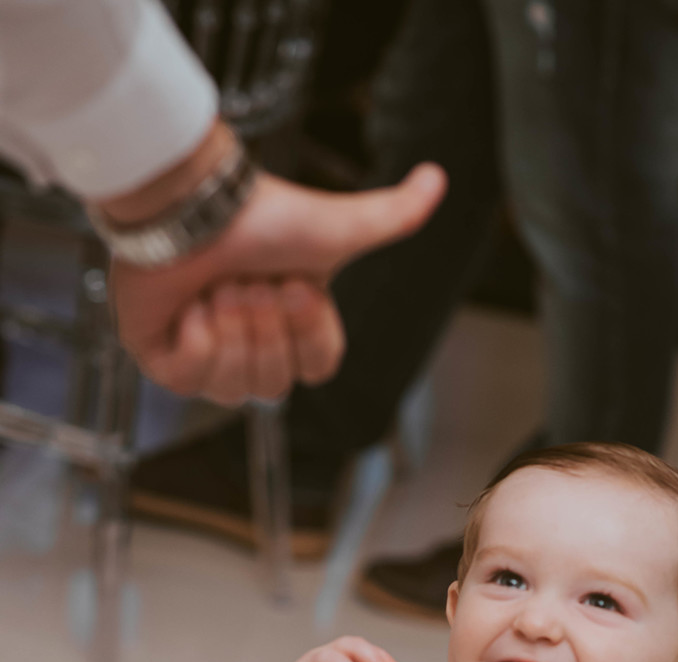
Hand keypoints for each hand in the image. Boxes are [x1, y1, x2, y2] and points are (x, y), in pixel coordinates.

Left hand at [104, 122, 445, 400]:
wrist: (189, 202)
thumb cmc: (259, 214)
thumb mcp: (337, 229)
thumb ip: (389, 217)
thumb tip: (436, 180)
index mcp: (291, 328)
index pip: (317, 369)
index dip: (307, 332)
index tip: (294, 285)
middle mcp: (252, 348)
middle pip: (276, 386)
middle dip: (265, 327)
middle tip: (249, 282)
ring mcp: (206, 359)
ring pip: (235, 389)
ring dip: (232, 330)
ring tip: (219, 287)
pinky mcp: (164, 360)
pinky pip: (191, 379)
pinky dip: (195, 339)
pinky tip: (189, 305)